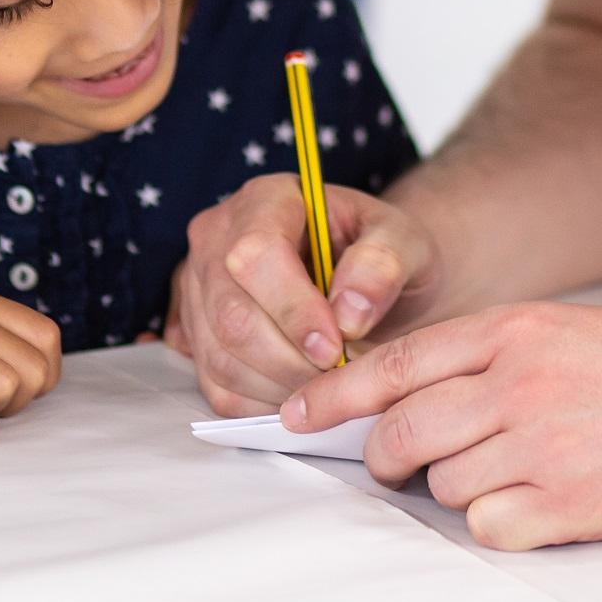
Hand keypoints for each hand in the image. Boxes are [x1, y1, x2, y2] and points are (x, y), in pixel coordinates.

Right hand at [166, 173, 438, 413]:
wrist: (367, 280)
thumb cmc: (382, 255)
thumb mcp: (404, 242)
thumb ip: (384, 264)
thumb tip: (349, 312)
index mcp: (266, 198)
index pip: (256, 254)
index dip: (294, 309)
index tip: (337, 346)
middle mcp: (218, 237)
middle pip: (232, 314)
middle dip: (291, 358)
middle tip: (340, 374)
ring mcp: (199, 289)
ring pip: (221, 356)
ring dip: (280, 386)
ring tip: (329, 384)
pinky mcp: (196, 336)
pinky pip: (217, 387)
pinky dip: (264, 403)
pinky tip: (304, 392)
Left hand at [286, 303, 601, 549]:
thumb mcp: (570, 330)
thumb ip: (495, 357)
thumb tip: (419, 400)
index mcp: (515, 330)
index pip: (396, 363)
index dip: (335, 394)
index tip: (295, 415)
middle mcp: (518, 382)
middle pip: (403, 431)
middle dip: (385, 457)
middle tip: (397, 466)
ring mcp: (542, 444)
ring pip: (442, 484)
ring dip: (459, 489)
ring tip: (516, 475)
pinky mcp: (571, 504)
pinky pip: (489, 528)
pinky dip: (501, 525)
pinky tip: (541, 505)